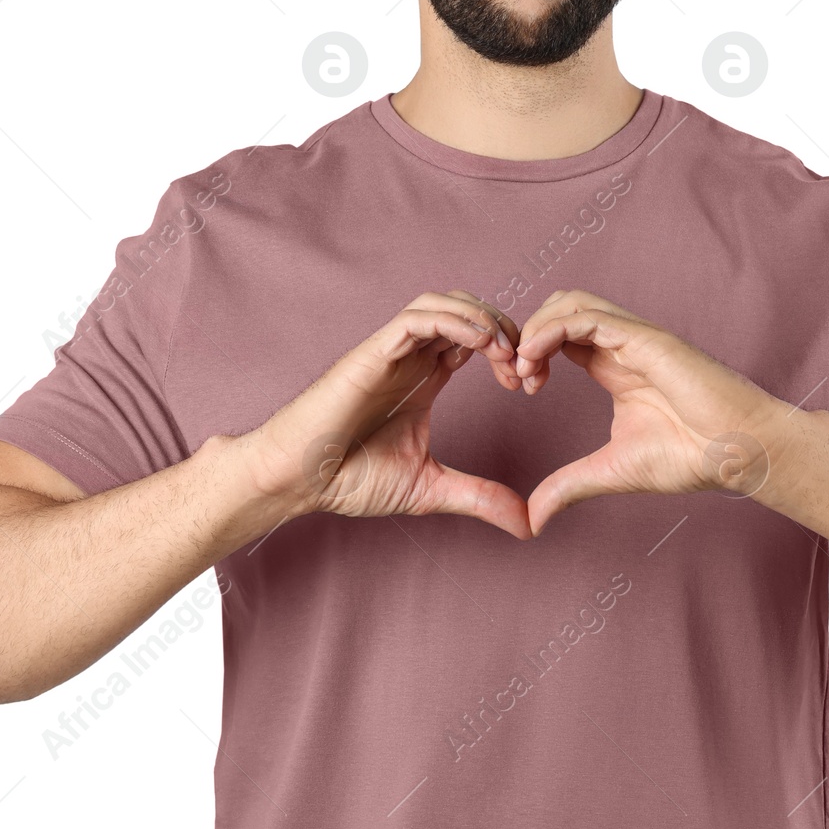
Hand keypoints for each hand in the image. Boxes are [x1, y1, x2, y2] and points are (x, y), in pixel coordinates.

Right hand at [250, 290, 531, 538]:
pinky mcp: (372, 354)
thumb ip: (479, 498)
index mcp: (424, 379)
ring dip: (481, 318)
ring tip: (504, 351)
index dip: (509, 351)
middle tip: (525, 365)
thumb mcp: (431, 489)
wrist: (299, 480)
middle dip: (504, 329)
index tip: (529, 384)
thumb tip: (528, 524)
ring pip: (441, 303)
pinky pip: (416, 319)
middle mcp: (410, 359)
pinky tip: (479, 342)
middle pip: (465, 311)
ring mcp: (390, 353)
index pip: (475, 340)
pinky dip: (453, 320)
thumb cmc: (350, 479)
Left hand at [513, 289, 780, 533]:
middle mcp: (622, 345)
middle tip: (516, 375)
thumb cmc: (691, 456)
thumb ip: (569, 485)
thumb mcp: (612, 471)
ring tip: (523, 366)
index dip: (531, 352)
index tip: (521, 388)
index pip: (561, 335)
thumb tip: (532, 518)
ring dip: (536, 327)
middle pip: (560, 307)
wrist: (739, 452)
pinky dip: (552, 329)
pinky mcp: (645, 339)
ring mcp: (634, 337)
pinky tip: (536, 360)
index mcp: (614, 366)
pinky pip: (588, 316)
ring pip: (571, 302)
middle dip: (528, 332)